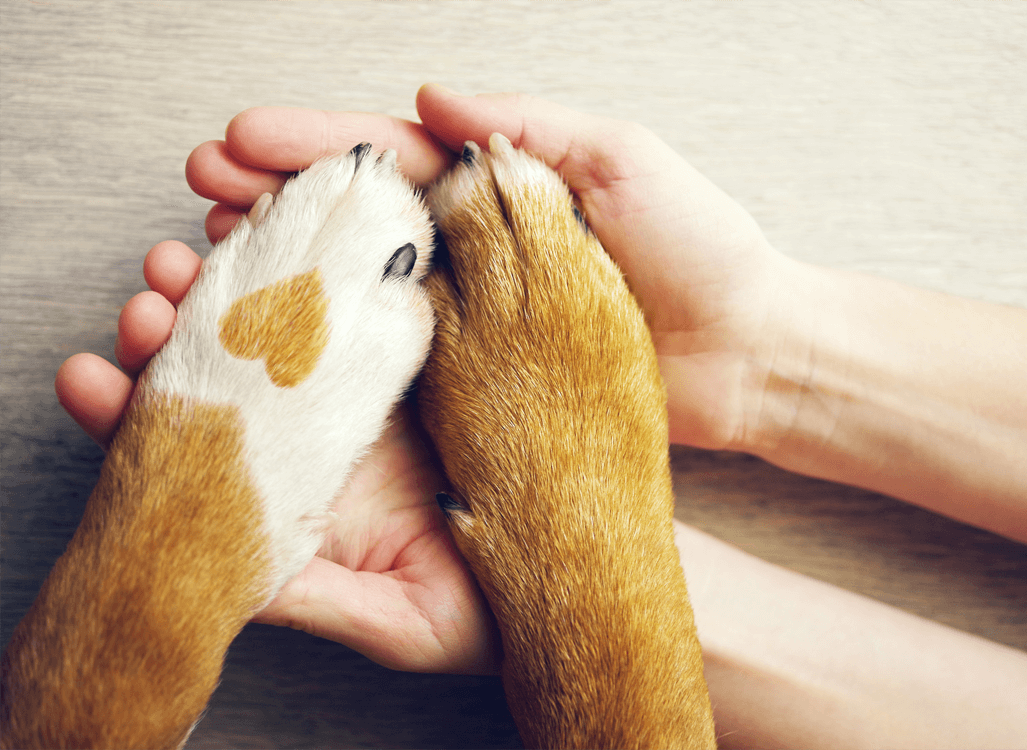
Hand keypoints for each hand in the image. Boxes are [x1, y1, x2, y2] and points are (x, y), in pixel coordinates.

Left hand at [56, 239, 497, 675]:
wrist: (588, 569)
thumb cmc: (494, 609)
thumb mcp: (399, 620)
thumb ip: (314, 598)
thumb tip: (230, 584)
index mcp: (314, 480)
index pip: (215, 438)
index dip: (147, 409)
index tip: (97, 379)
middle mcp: (339, 420)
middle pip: (246, 358)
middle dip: (186, 321)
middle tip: (152, 288)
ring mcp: (392, 376)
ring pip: (302, 308)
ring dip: (245, 272)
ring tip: (200, 251)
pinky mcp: (452, 338)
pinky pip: (393, 285)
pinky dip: (346, 254)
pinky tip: (302, 230)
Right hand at [185, 88, 788, 452]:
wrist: (746, 354)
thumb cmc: (700, 250)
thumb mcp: (621, 158)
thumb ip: (526, 126)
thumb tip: (432, 95)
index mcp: (497, 189)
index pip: (388, 157)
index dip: (312, 146)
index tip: (241, 138)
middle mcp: (474, 251)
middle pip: (355, 221)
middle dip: (273, 201)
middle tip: (201, 194)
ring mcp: (473, 318)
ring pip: (361, 289)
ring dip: (286, 273)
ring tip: (213, 260)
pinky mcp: (482, 383)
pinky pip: (399, 361)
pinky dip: (339, 349)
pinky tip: (285, 342)